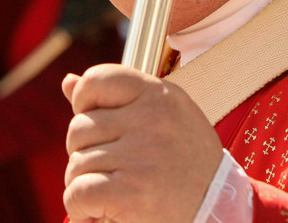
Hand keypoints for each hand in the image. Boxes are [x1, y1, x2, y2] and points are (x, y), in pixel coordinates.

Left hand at [62, 64, 222, 222]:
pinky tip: (98, 213)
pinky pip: (78, 193)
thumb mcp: (163, 121)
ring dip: (84, 184)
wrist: (219, 213)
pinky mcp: (131, 192)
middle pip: (79, 128)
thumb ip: (116, 101)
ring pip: (76, 163)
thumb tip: (68, 82)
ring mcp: (142, 155)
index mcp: (160, 95)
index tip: (96, 126)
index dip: (83, 103)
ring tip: (112, 193)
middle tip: (111, 172)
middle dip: (84, 154)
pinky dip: (80, 208)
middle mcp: (153, 119)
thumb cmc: (186, 166)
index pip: (97, 79)